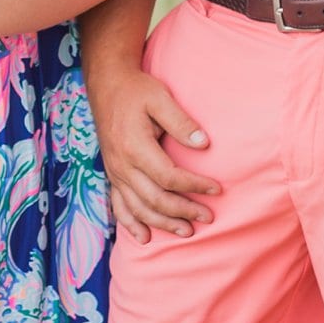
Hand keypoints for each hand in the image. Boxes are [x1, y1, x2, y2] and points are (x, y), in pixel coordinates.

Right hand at [87, 64, 218, 243]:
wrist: (107, 85)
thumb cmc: (136, 90)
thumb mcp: (160, 98)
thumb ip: (181, 122)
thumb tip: (204, 144)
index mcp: (135, 147)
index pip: (169, 177)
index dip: (194, 186)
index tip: (217, 189)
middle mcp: (122, 165)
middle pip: (154, 199)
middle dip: (183, 211)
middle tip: (208, 217)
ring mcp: (115, 172)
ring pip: (138, 208)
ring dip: (163, 223)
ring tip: (187, 231)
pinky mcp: (112, 174)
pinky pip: (118, 205)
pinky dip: (131, 223)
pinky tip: (144, 237)